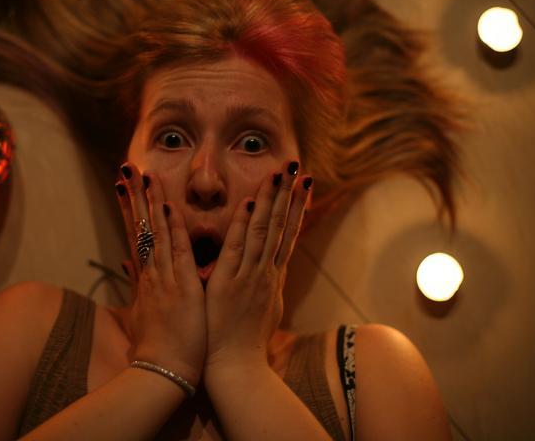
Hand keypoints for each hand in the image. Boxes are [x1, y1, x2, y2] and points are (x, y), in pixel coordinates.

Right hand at [114, 163, 205, 386]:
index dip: (131, 210)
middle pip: (140, 227)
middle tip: (128, 168)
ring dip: (150, 203)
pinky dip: (172, 230)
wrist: (161, 374)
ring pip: (155, 233)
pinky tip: (167, 207)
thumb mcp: (143, 314)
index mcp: (146, 279)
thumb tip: (130, 269)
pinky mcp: (180, 288)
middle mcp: (151, 273)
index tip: (126, 186)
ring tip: (143, 174)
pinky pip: (177, 252)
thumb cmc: (156, 349)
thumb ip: (138, 289)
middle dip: (135, 196)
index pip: (137, 236)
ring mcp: (163, 279)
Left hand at [204, 161, 311, 372]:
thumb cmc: (246, 343)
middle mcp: (267, 273)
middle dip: (289, 195)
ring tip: (280, 174)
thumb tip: (274, 277)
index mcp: (273, 278)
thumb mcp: (264, 312)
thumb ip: (267, 290)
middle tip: (297, 167)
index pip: (287, 235)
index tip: (303, 186)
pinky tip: (249, 201)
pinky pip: (238, 246)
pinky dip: (243, 224)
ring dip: (271, 200)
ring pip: (264, 230)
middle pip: (281, 226)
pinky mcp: (230, 282)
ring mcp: (251, 276)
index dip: (296, 209)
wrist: (237, 368)